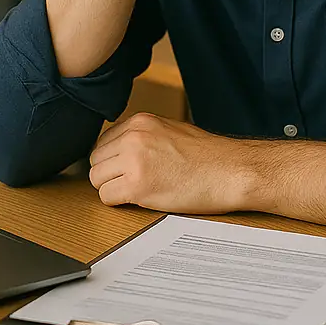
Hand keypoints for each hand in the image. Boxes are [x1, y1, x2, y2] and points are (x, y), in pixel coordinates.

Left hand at [88, 113, 249, 213]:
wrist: (230, 170)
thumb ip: (142, 136)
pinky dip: (119, 203)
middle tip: (130, 183)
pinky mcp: (137, 185)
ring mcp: (133, 160)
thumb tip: (120, 151)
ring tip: (137, 191)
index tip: (124, 170)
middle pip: (95, 161)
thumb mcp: (169, 130)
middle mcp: (133, 136)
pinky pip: (107, 197)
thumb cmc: (208, 156)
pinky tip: (141, 200)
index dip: (112, 161)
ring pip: (97, 180)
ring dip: (112, 189)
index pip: (102, 142)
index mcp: (140, 121)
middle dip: (109, 175)